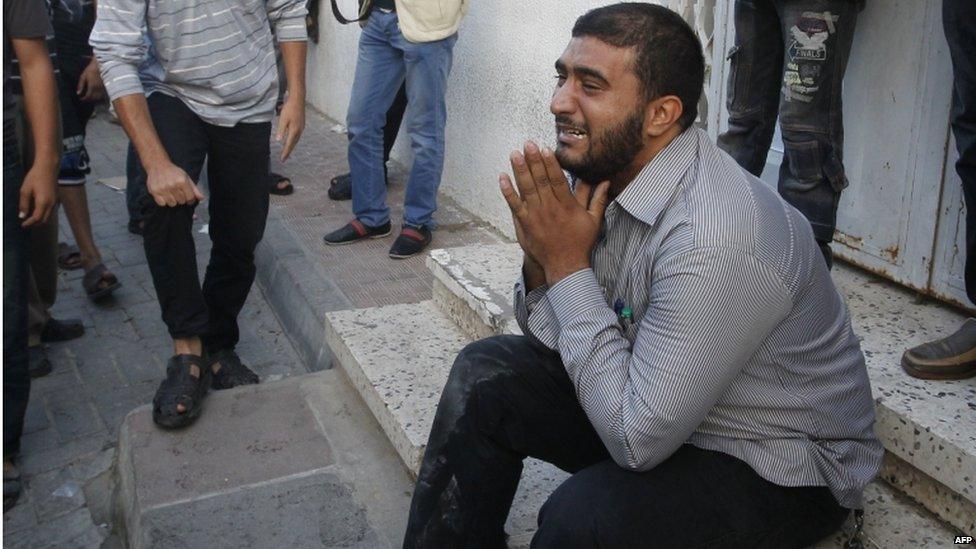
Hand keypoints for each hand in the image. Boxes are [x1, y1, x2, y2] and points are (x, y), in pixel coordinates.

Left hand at [19, 165, 56, 226]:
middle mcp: (51, 204)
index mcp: (43, 202)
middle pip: (44, 220)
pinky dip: (43, 214)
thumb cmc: (35, 177)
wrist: (48, 168)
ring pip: (48, 216)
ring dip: (39, 220)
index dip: (29, 223)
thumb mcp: (25, 190)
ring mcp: (55, 202)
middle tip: (25, 224)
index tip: (22, 225)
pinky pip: (50, 211)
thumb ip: (23, 204)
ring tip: (30, 218)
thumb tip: (22, 216)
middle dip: (35, 224)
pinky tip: (37, 211)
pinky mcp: (56, 199)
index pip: (37, 218)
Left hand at [76, 58, 105, 102]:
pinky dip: (99, 96)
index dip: (84, 99)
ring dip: (95, 99)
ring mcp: (103, 88)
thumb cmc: (91, 70)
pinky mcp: (106, 87)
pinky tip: (97, 94)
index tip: (81, 99)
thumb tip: (78, 93)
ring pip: (99, 98)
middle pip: (94, 98)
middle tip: (85, 98)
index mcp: (92, 87)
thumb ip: (81, 85)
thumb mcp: (83, 76)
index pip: (88, 97)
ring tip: (91, 97)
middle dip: (89, 100)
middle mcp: (98, 89)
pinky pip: (103, 95)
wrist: (101, 65)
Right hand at [146, 161, 203, 206]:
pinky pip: (162, 204)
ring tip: (171, 193)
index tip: (188, 196)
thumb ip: (194, 189)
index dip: (190, 199)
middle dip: (181, 198)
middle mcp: (172, 185)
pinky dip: (164, 201)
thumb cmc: (174, 172)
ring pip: (172, 204)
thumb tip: (202, 198)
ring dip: (172, 200)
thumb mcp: (186, 177)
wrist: (158, 165)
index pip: (190, 198)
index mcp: (182, 181)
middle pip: (181, 201)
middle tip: (177, 192)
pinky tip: (164, 194)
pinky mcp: (154, 191)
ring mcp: (162, 189)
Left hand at [275, 97, 304, 161]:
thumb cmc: (290, 108)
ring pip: (295, 140)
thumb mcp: (283, 119)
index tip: (282, 159)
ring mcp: (301, 128)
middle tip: (284, 158)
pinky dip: (293, 140)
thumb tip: (278, 140)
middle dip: (288, 151)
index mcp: (294, 131)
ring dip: (291, 146)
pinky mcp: (301, 124)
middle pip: (293, 144)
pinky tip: (291, 140)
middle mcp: (299, 131)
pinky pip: (297, 135)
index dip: (285, 152)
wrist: (298, 99)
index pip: (289, 144)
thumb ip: (281, 130)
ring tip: (287, 151)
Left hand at [499, 140, 608, 285]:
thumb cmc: (580, 243)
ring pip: (526, 189)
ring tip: (514, 154)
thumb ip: (597, 198)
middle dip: (533, 161)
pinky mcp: (525, 224)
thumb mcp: (594, 220)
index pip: (557, 180)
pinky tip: (502, 177)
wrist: (565, 266)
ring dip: (520, 171)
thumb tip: (604, 180)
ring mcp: (536, 216)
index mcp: (567, 206)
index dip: (550, 164)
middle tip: (527, 144)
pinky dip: (508, 192)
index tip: (544, 149)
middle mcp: (551, 209)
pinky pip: (515, 205)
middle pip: (540, 181)